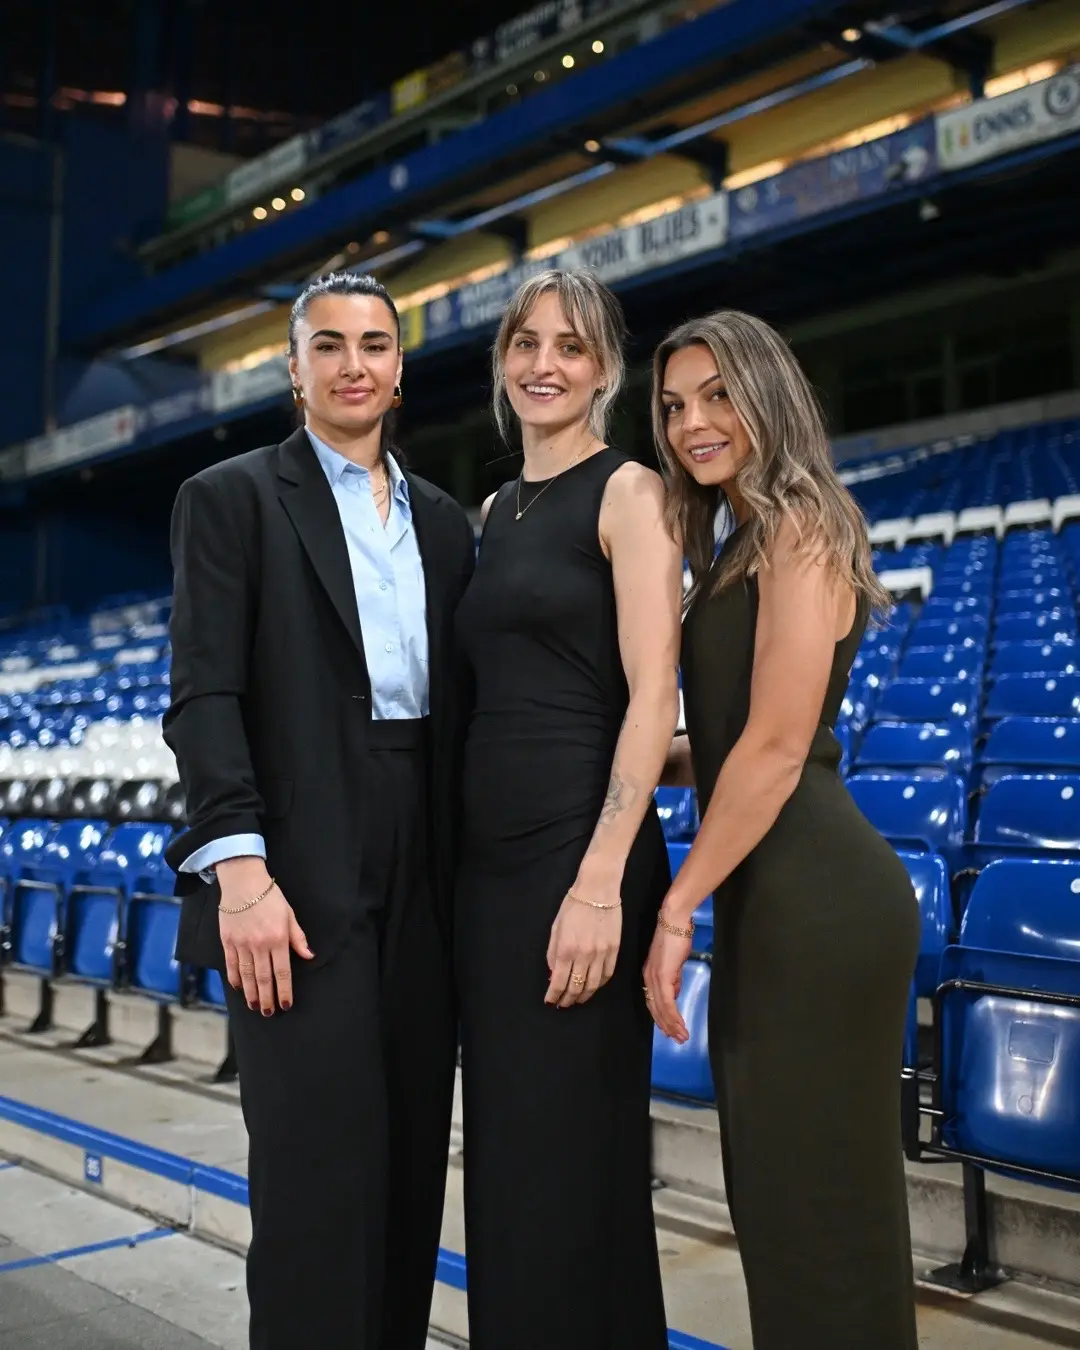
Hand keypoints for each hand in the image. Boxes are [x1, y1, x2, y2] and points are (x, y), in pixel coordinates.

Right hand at [218, 858, 313, 1014]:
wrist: (243, 881)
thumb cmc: (269, 896)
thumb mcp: (289, 914)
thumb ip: (298, 938)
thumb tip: (308, 956)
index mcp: (277, 938)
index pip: (282, 972)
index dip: (284, 990)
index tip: (286, 1004)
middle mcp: (259, 944)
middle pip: (264, 978)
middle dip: (267, 998)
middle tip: (269, 1013)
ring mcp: (241, 944)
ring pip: (247, 975)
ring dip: (251, 993)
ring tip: (254, 1006)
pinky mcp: (227, 941)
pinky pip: (231, 965)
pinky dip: (235, 979)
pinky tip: (238, 989)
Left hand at [544, 883, 621, 1008]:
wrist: (598, 891)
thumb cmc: (573, 906)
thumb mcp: (556, 928)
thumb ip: (553, 953)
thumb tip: (553, 974)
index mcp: (566, 949)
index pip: (559, 982)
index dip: (554, 995)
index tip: (550, 1001)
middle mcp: (584, 955)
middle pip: (576, 987)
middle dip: (567, 999)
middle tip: (563, 1004)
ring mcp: (601, 954)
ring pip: (593, 985)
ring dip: (583, 996)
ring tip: (577, 1000)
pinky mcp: (614, 950)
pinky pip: (607, 974)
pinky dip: (599, 984)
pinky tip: (593, 987)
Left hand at [643, 920, 690, 1042]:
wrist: (674, 922)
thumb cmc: (676, 938)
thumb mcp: (674, 963)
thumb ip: (674, 978)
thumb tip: (676, 992)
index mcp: (649, 975)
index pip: (653, 1002)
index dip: (661, 1018)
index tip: (670, 1030)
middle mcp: (648, 979)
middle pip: (655, 1009)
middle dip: (667, 1026)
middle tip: (678, 1040)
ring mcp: (654, 978)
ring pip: (661, 1009)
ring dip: (672, 1026)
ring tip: (682, 1037)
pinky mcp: (663, 977)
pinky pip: (667, 1002)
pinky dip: (674, 1016)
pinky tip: (681, 1026)